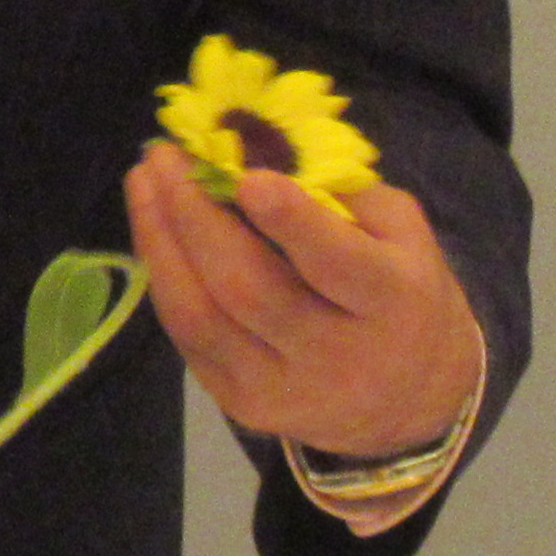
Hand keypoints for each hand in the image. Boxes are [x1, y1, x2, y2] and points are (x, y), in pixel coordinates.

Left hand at [122, 149, 482, 502]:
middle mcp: (336, 355)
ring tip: (142, 182)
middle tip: (163, 155)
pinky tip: (154, 230)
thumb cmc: (403, 293)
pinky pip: (188, 337)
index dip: (292, 221)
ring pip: (202, 319)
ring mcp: (282, 389)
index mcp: (391, 300)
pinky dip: (164, 278)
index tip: (248, 176)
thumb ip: (339, 192)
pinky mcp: (242, 406)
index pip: (338, 264)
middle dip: (195, 217)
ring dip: (160, 243)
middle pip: (250, 290)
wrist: (413, 401)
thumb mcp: (402, 233)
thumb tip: (255, 148)